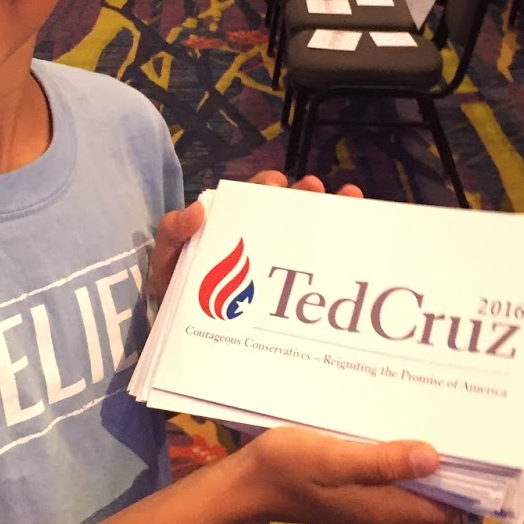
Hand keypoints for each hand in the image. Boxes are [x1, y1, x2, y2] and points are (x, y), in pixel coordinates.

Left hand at [147, 170, 363, 307]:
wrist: (185, 339)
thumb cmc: (176, 290)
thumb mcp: (167, 259)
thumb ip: (173, 234)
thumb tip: (197, 210)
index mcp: (232, 225)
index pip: (253, 198)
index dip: (268, 187)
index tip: (279, 184)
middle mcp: (258, 239)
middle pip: (286, 211)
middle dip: (305, 196)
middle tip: (316, 190)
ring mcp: (275, 264)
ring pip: (306, 234)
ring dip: (329, 214)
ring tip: (349, 200)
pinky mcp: (288, 291)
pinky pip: (314, 269)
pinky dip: (336, 253)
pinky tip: (355, 243)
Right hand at [232, 428, 456, 523]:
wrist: (242, 484)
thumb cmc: (285, 468)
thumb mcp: (332, 459)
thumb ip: (381, 461)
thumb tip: (435, 458)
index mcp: (382, 507)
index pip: (444, 507)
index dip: (468, 483)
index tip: (485, 449)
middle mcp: (380, 509)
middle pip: (430, 493)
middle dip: (450, 464)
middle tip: (465, 421)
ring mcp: (363, 500)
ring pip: (408, 481)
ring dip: (422, 456)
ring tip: (436, 417)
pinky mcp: (348, 488)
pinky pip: (385, 473)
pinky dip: (396, 454)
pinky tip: (393, 425)